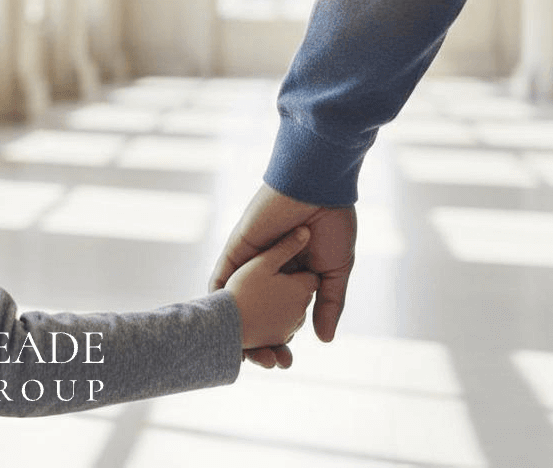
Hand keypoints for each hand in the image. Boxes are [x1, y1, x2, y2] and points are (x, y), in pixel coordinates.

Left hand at [211, 182, 357, 366]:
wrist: (319, 188)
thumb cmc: (332, 224)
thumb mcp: (336, 270)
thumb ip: (329, 304)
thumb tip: (324, 340)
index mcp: (293, 276)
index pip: (281, 315)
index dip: (281, 340)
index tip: (286, 361)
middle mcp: (269, 271)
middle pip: (257, 314)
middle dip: (259, 342)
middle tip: (269, 364)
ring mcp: (250, 261)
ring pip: (237, 303)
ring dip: (236, 329)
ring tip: (244, 357)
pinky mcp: (236, 250)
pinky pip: (219, 280)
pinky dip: (217, 304)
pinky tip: (219, 328)